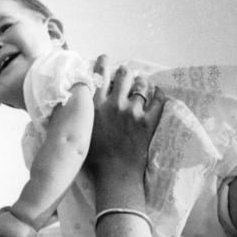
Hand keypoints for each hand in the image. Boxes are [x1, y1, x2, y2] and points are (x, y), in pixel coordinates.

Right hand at [86, 56, 164, 178]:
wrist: (115, 175)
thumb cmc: (94, 158)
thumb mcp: (81, 131)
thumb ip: (80, 112)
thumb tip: (77, 99)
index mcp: (96, 105)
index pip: (100, 72)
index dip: (103, 63)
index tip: (105, 61)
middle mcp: (114, 103)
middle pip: (123, 73)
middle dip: (124, 73)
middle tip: (125, 76)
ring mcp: (132, 111)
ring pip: (141, 84)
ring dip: (141, 83)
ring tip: (141, 85)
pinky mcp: (147, 122)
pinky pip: (158, 100)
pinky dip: (159, 94)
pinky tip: (157, 92)